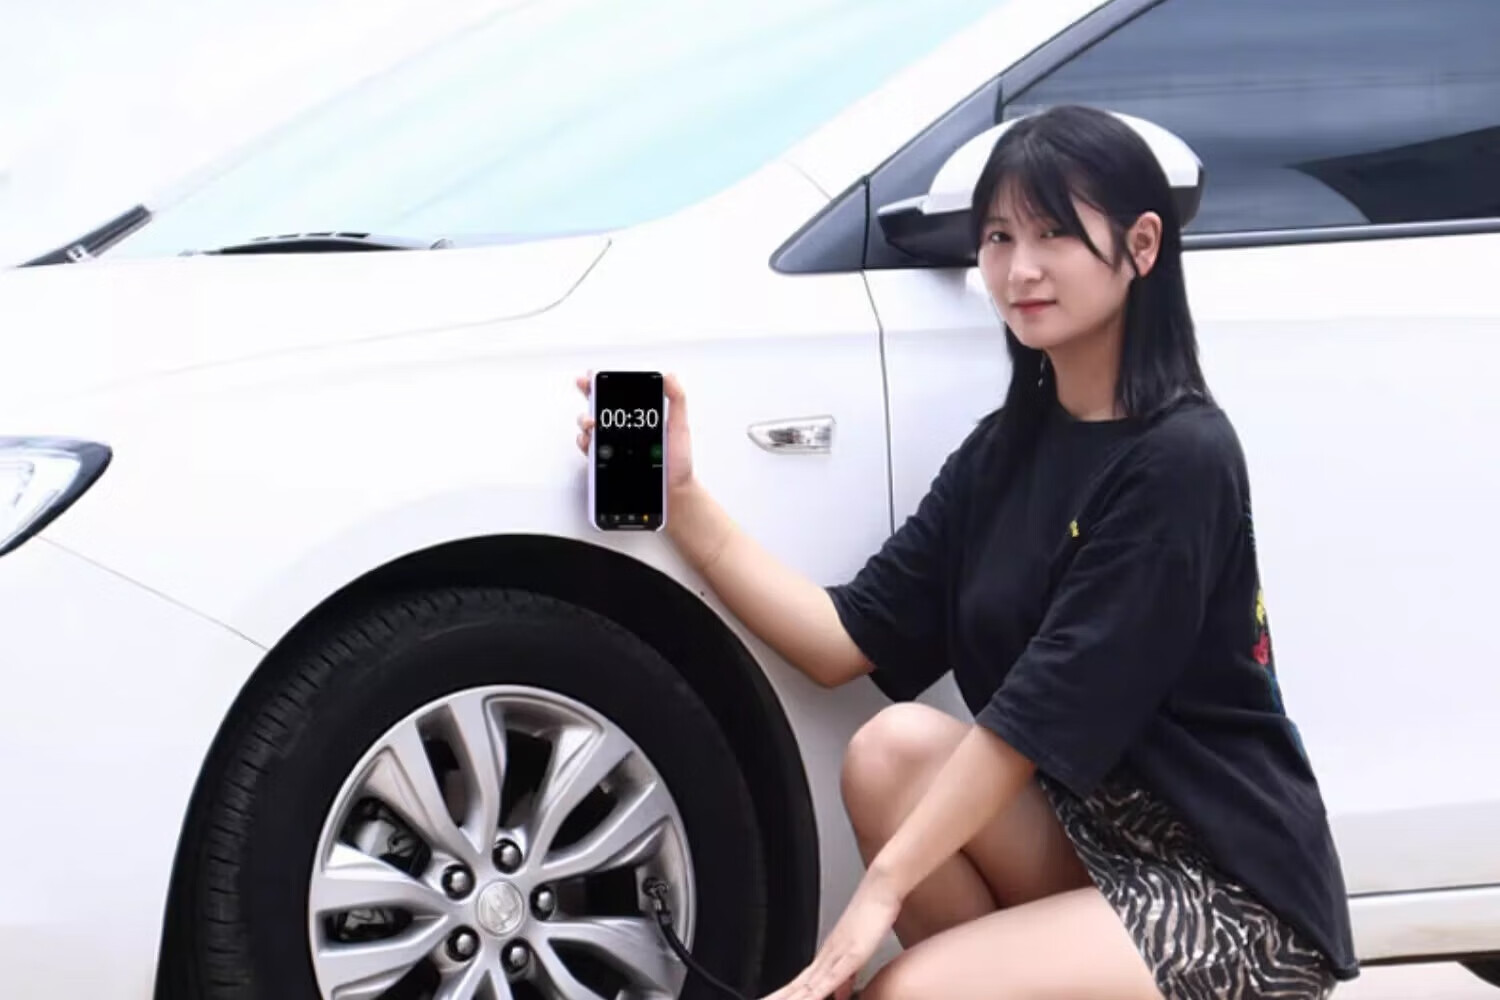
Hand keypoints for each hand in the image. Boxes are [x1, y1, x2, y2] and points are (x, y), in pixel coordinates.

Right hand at [575, 371, 695, 493]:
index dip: (600, 383)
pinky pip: (589, 450)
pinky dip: (585, 444)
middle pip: (596, 407)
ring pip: (589, 427)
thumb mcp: (680, 426)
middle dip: (587, 398)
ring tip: (592, 425)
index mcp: (639, 418)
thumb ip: (676, 399)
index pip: (615, 395)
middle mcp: (623, 430)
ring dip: (584, 422)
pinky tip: (591, 443)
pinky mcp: (607, 463)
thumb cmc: (679, 463)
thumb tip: (669, 375)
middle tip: (590, 398)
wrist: (675, 493)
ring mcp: (613, 445)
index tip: (593, 376)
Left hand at [760, 874, 901, 999]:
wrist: (880, 887)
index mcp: (827, 955)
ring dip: (790, 997)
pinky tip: (808, 999)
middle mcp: (827, 955)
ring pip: (808, 984)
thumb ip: (847, 975)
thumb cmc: (873, 913)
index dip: (784, 995)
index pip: (799, 983)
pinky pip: (831, 978)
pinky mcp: (851, 955)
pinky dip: (816, 993)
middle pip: (796, 985)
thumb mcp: (859, 952)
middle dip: (779, 997)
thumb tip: (841, 992)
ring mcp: (836, 954)